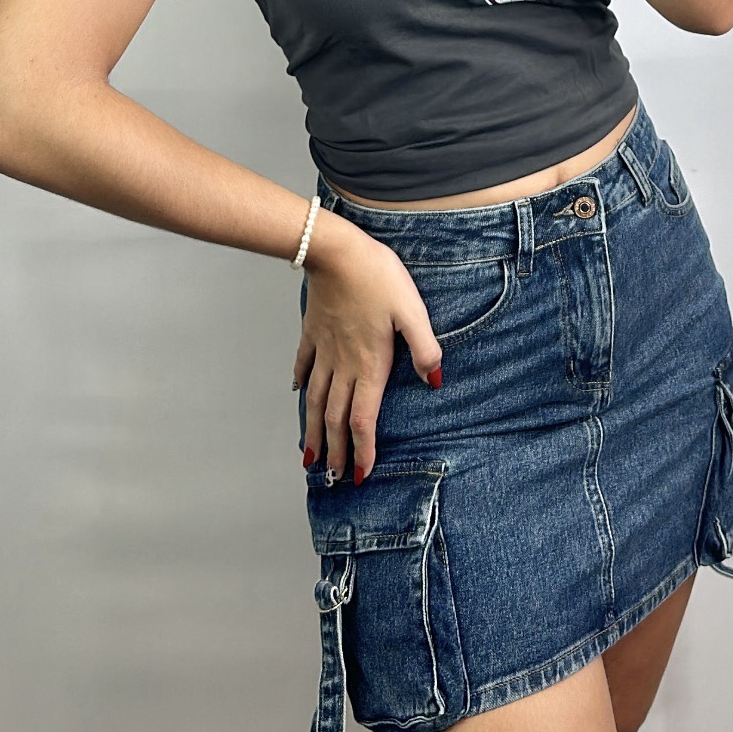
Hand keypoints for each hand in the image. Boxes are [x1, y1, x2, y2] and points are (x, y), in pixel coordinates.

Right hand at [292, 219, 442, 483]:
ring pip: (316, 400)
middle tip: (333, 479)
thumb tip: (435, 381)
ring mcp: (324, 349)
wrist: (336, 252)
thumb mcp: (412, 311)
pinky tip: (297, 395)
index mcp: (369, 364)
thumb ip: (425, 348)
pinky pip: (304, 365)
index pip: (363, 418)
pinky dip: (300, 384)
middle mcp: (343, 364)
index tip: (360, 475)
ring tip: (309, 455)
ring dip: (314, 430)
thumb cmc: (378, 277)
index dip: (362, 449)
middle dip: (336, 451)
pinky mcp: (313, 331)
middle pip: (336, 417)